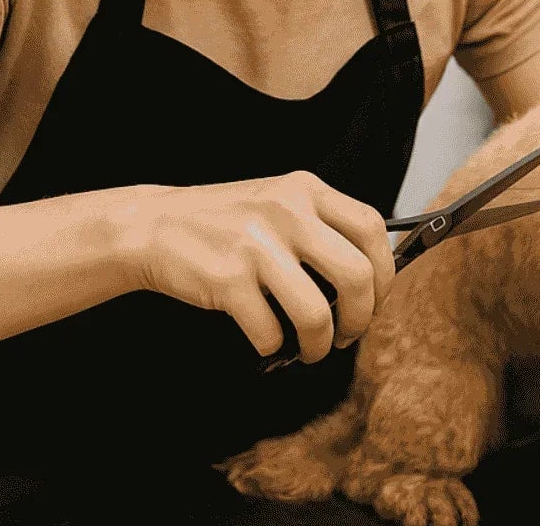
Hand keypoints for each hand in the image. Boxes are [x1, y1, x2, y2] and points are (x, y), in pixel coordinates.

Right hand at [119, 173, 395, 364]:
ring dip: (320, 344)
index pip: (372, 229)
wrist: (153, 226)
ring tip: (311, 349)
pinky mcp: (227, 279)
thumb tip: (369, 281)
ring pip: (316, 313)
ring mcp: (256, 244)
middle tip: (349, 334)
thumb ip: (321, 227)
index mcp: (306, 190)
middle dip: (361, 318)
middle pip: (356, 275)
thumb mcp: (278, 203)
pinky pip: (270, 331)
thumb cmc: (224, 222)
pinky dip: (272, 346)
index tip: (375, 300)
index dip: (385, 272)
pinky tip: (266, 339)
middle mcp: (286, 212)